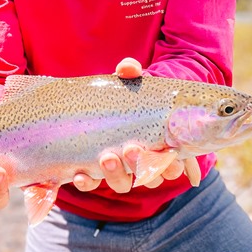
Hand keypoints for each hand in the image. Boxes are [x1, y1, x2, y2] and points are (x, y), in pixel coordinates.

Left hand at [72, 57, 186, 192]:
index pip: (173, 164)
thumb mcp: (131, 83)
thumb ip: (131, 74)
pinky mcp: (94, 172)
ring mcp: (119, 170)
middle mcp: (142, 164)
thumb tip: (127, 67)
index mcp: (160, 146)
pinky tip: (79, 175)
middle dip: (140, 165)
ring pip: (123, 183)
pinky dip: (87, 182)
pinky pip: (92, 184)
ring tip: (106, 157)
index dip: (170, 164)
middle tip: (131, 148)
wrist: (99, 105)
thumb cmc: (127, 95)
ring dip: (115, 174)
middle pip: (149, 177)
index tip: (166, 152)